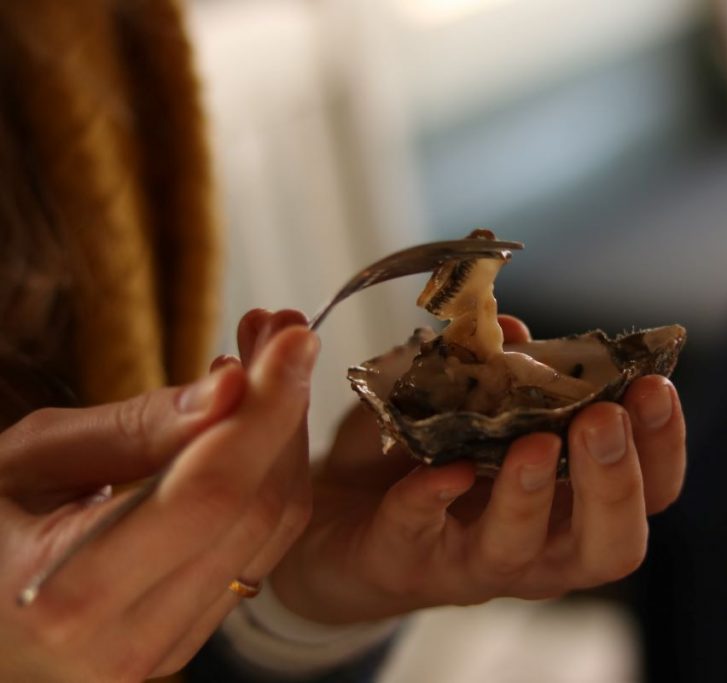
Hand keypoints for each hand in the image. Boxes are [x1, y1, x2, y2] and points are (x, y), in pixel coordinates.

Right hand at [0, 324, 318, 680]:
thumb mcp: (27, 460)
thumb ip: (133, 428)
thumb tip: (235, 386)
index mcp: (73, 597)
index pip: (211, 495)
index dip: (265, 410)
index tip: (296, 339)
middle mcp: (131, 642)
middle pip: (257, 511)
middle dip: (283, 410)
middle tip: (284, 334)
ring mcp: (167, 650)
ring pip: (273, 531)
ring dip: (284, 437)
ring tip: (269, 365)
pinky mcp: (188, 639)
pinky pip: (258, 549)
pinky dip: (266, 477)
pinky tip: (249, 423)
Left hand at [270, 315, 685, 623]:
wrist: (340, 519)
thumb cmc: (429, 461)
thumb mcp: (469, 406)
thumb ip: (496, 370)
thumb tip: (512, 325)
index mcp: (571, 504)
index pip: (649, 491)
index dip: (663, 446)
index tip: (655, 385)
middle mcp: (539, 548)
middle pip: (610, 544)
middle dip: (614, 481)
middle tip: (603, 420)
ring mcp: (474, 564)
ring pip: (522, 553)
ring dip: (531, 496)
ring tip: (535, 445)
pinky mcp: (404, 562)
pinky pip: (421, 538)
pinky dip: (433, 501)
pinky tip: (444, 469)